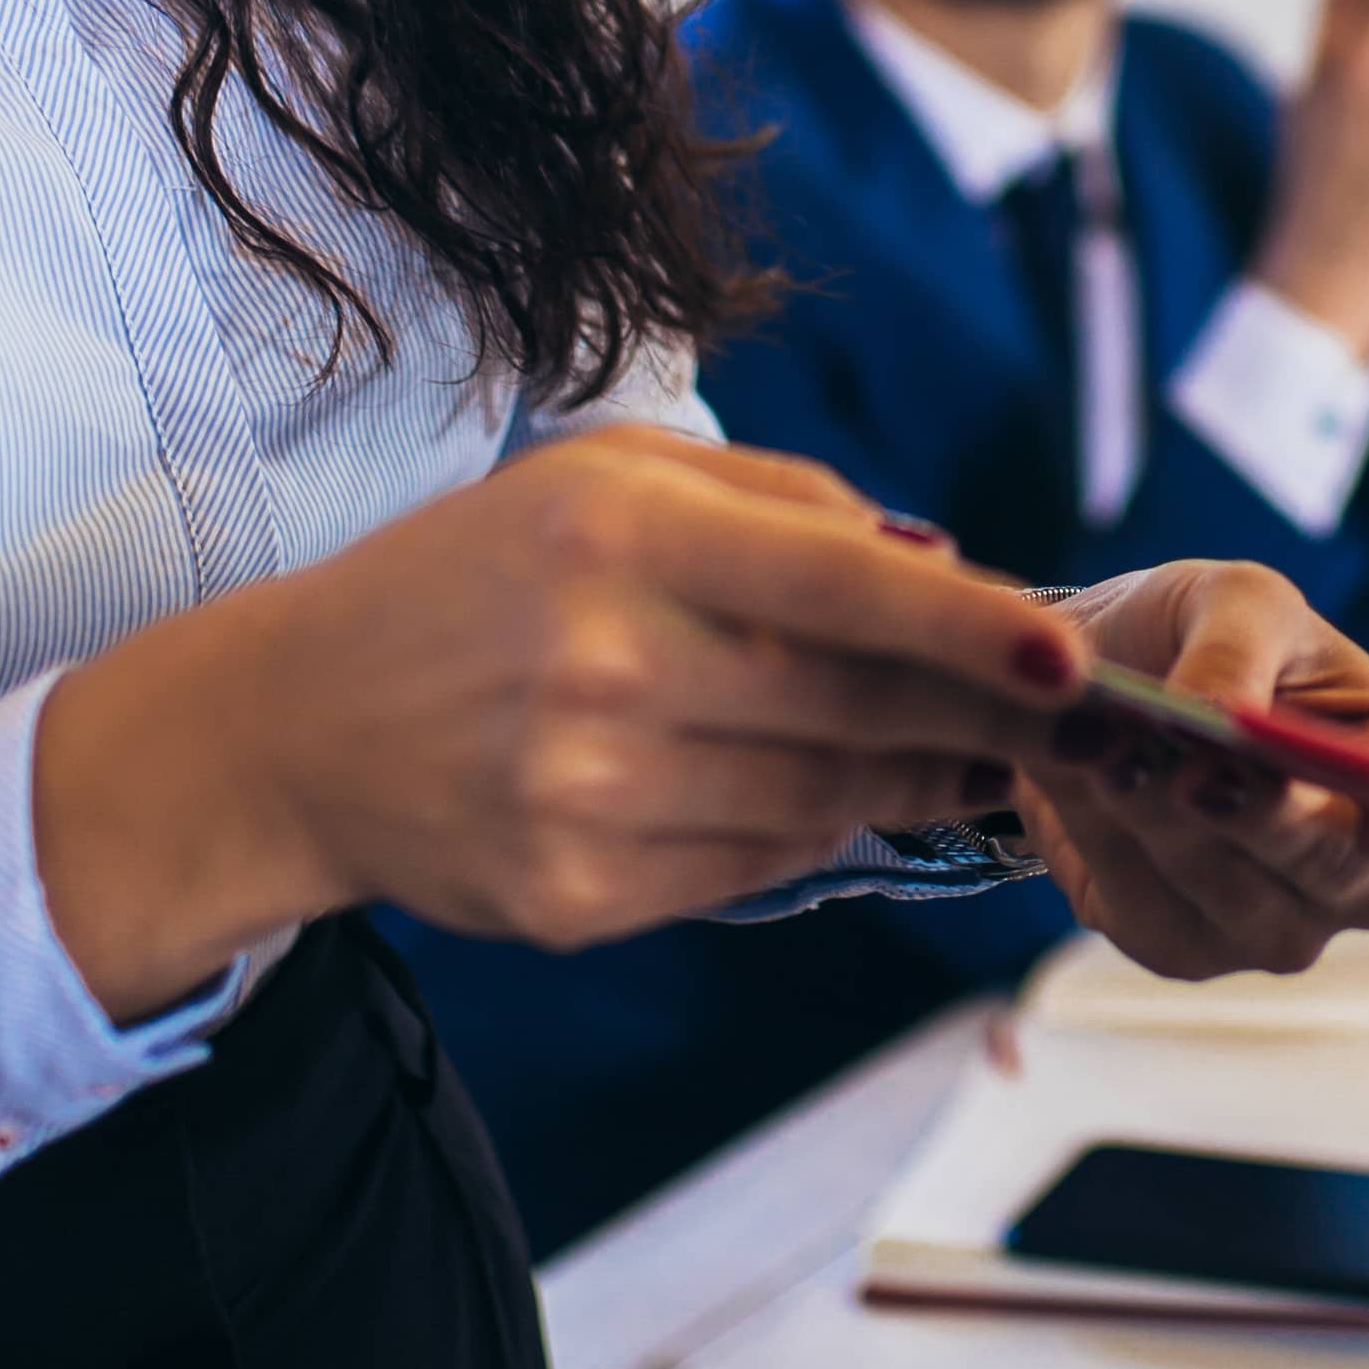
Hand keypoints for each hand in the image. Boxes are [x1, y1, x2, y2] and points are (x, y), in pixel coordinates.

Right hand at [29, 427, 1085, 1004]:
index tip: (1069, 659)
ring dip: (908, 778)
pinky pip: (754, 868)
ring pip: (822, 799)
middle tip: (1063, 719)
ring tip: (956, 753)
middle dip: (979, 719)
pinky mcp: (577, 894)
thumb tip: (944, 562)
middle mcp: (605, 661)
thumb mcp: (607, 473)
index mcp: (621, 531)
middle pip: (855, 707)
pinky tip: (810, 792)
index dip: (970, 630)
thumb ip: (784, 500)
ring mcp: (587, 791)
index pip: (839, 585)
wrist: (299, 724)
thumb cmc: (479, 575)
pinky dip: (804, 833)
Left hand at [1020, 560, 1368, 977]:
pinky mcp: (1183, 944)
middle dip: (1271, 827)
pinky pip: (1154, 917)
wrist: (1098, 682)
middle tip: (1200, 775)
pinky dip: (1111, 848)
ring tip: (1108, 752)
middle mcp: (1358, 864)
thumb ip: (1235, 648)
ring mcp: (1278, 919)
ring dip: (1168, 830)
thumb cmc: (1206, 634)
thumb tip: (1219, 714)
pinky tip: (1080, 777)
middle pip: (1347, 881)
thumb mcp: (1231, 600)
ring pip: (1242, 906)